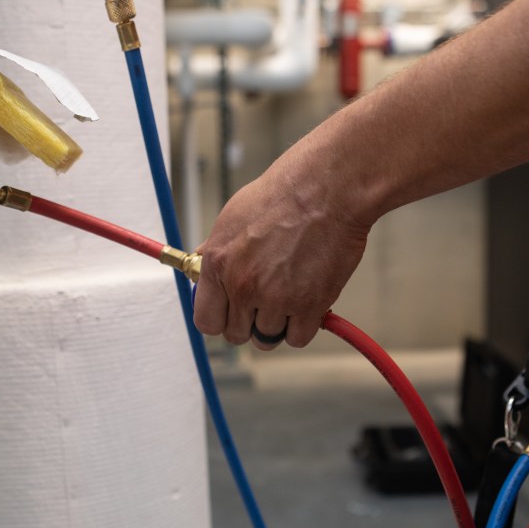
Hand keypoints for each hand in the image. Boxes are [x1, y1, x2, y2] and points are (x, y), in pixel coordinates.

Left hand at [193, 164, 370, 349]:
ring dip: (278, 322)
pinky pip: (298, 338)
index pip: (206, 320)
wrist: (325, 190)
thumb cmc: (283, 196)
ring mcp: (276, 299)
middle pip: (237, 334)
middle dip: (250, 322)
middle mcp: (243, 286)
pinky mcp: (308, 305)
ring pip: (268, 337)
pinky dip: (302, 325)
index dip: (220, 319)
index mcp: (218, 265)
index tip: (230, 312)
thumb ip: (216, 250)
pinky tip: (306, 302)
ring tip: (290, 293)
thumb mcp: (232, 217)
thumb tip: (203, 264)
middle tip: (265, 302)